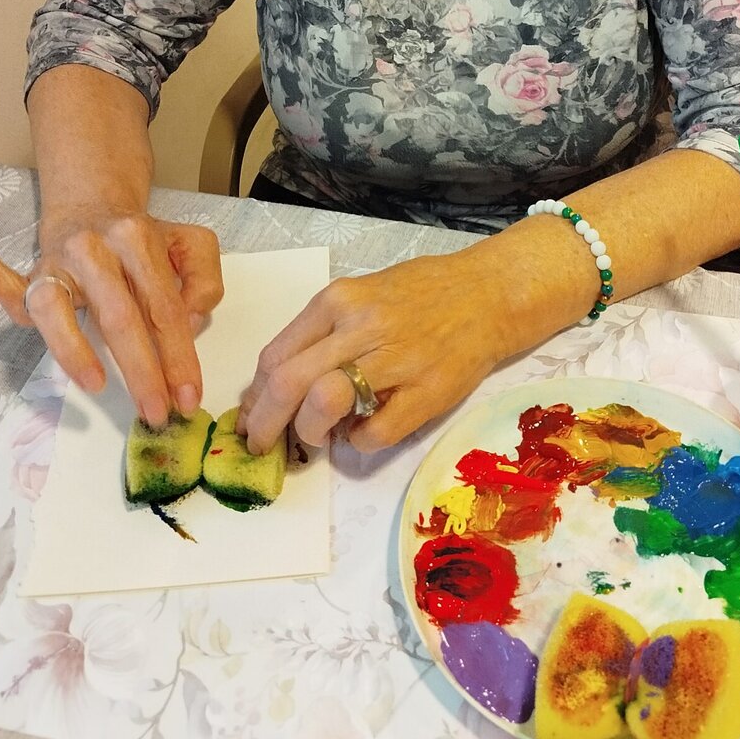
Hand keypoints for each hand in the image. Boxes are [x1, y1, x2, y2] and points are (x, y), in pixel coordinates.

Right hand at [0, 212, 223, 427]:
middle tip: (155, 411)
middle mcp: (93, 248)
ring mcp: (55, 261)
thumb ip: (203, 280)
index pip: (163, 306)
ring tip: (95, 385)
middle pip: (117, 313)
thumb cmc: (144, 242)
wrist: (94, 203)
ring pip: (53, 305)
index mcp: (138, 239)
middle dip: (140, 369)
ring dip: (72, 349)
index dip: (178, 355)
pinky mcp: (25, 274)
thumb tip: (187, 320)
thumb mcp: (191, 247)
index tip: (187, 397)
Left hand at [237, 251, 506, 454]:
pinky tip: (362, 433)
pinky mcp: (427, 392)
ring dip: (307, 432)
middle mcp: (360, 326)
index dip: (255, 395)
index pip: (276, 355)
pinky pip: (374, 433)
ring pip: (323, 404)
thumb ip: (323, 332)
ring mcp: (395, 360)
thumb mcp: (362, 294)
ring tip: (315, 437)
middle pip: (288, 383)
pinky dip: (357, 443)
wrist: (488, 294)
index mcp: (338, 300)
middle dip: (263, 423)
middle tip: (259, 445)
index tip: (251, 414)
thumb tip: (280, 383)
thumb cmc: (421, 293)